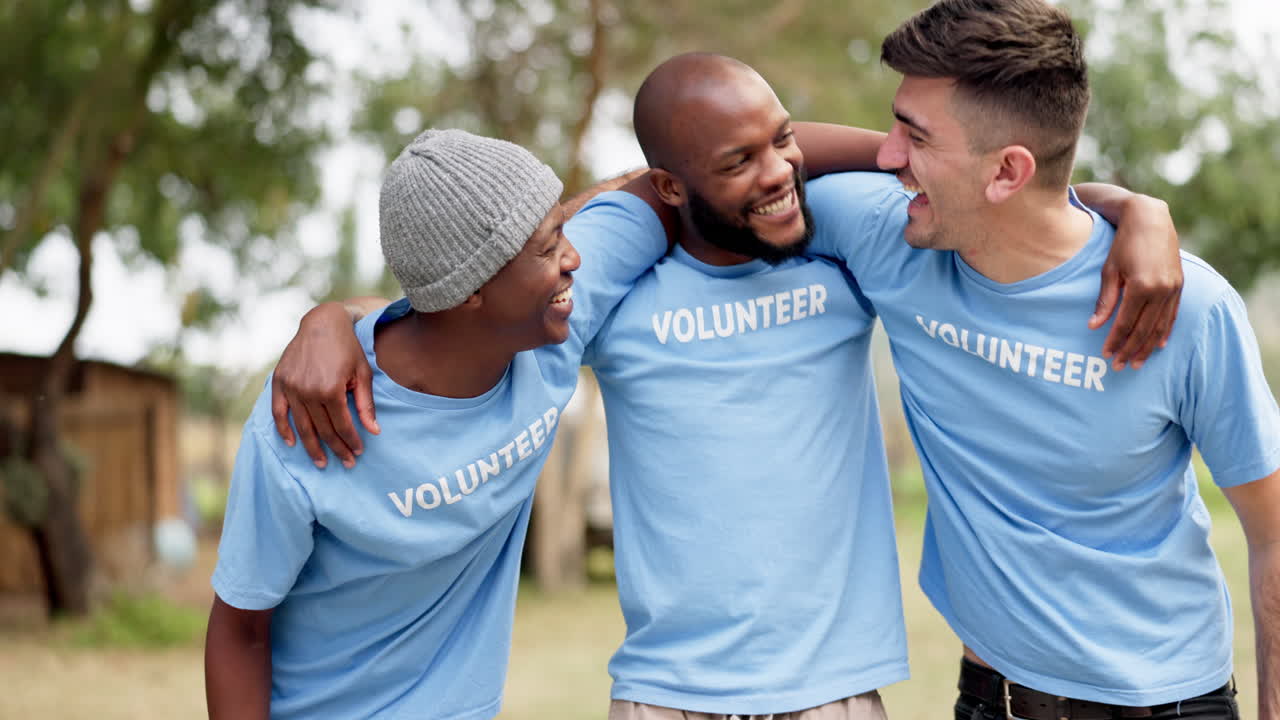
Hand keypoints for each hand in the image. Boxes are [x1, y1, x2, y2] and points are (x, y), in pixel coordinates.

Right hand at [270, 303, 378, 467]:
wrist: (322, 324)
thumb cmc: (348, 348)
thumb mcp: (363, 374)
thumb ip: (366, 404)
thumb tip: (374, 431)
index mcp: (331, 389)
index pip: (343, 425)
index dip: (351, 440)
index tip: (358, 452)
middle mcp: (308, 391)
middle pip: (323, 429)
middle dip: (336, 448)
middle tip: (346, 462)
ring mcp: (292, 387)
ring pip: (302, 426)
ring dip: (311, 447)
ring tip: (321, 463)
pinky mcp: (280, 382)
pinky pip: (279, 412)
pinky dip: (284, 429)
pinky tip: (292, 443)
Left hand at [1089, 195, 1181, 369]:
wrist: (1150, 220)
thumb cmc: (1123, 244)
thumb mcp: (1109, 271)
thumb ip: (1105, 300)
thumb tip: (1094, 326)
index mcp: (1141, 286)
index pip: (1126, 323)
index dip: (1115, 340)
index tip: (1105, 354)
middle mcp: (1161, 290)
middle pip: (1144, 329)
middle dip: (1130, 350)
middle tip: (1118, 366)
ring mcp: (1174, 288)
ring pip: (1160, 326)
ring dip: (1147, 347)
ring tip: (1136, 363)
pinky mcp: (1180, 286)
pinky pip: (1172, 315)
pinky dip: (1164, 332)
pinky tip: (1157, 346)